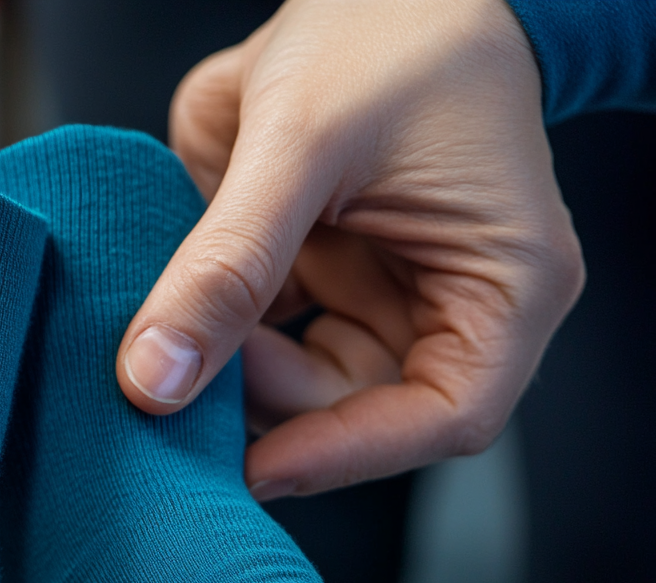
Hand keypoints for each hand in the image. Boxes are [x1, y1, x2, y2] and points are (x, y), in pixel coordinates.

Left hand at [118, 0, 582, 499]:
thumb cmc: (387, 33)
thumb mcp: (301, 144)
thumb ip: (227, 263)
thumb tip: (153, 377)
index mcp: (502, 286)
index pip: (443, 416)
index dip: (346, 456)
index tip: (251, 467)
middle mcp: (444, 302)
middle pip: (356, 406)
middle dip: (264, 401)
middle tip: (174, 381)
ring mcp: (377, 290)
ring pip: (298, 379)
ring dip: (228, 369)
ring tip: (162, 339)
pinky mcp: (320, 272)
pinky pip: (263, 331)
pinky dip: (213, 329)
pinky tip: (165, 310)